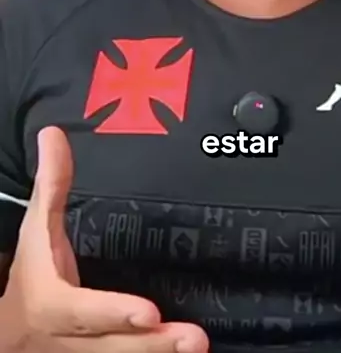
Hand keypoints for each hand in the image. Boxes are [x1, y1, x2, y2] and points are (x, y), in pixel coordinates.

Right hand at [3, 126, 208, 352]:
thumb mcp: (37, 230)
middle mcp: (66, 342)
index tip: (149, 313)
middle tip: (195, 337)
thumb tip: (53, 133)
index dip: (113, 314)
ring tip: (197, 343)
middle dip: (153, 344)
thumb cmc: (31, 275)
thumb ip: (51, 185)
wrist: (10, 330)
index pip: (80, 311)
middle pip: (110, 347)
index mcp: (50, 305)